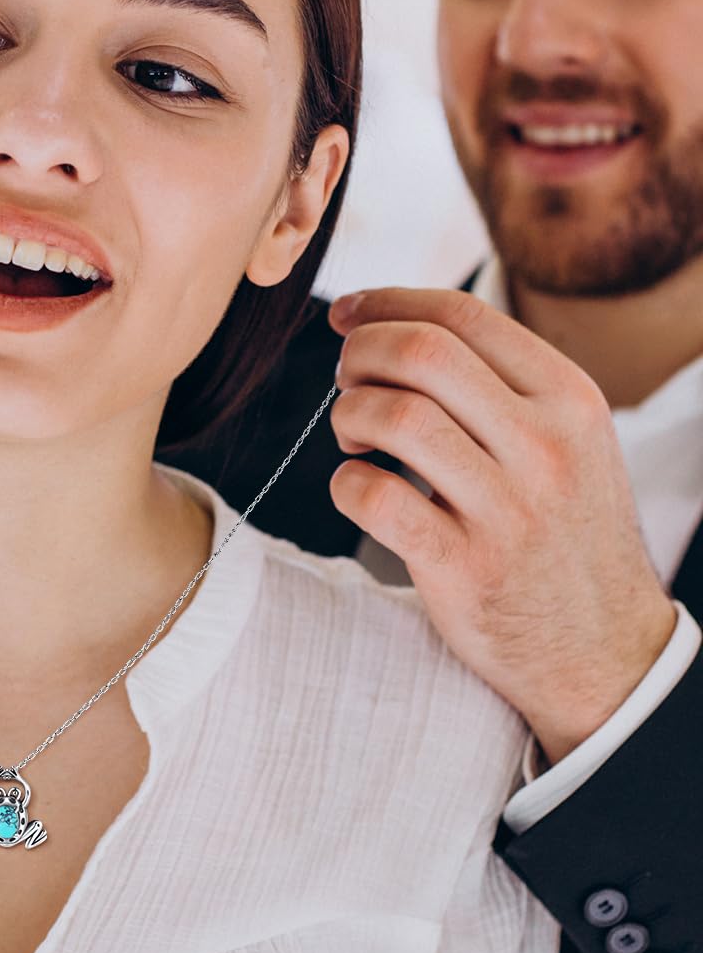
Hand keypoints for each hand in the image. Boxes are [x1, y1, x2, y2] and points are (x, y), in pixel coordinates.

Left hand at [328, 287, 677, 764]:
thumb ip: (503, 384)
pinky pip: (374, 498)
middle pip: (422, 353)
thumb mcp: (569, 441)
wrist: (606, 649)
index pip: (463, 316)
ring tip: (353, 439)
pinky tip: (357, 490)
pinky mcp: (464, 569)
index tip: (349, 316)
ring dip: (348, 416)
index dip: (388, 303)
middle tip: (345, 380)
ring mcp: (507, 510)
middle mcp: (544, 446)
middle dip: (360, 353)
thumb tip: (399, 326)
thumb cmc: (565, 531)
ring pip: (394, 417)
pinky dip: (345, 484)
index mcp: (569, 399)